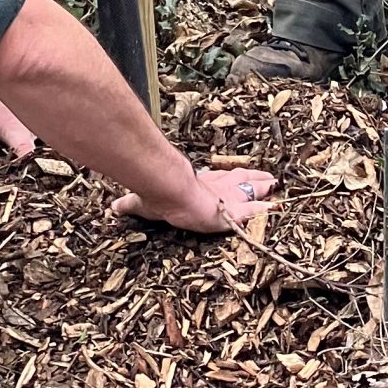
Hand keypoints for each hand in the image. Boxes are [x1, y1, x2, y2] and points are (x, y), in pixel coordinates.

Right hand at [112, 164, 275, 234]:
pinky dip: (264, 211)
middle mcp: (213, 187)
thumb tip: (111, 207)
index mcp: (196, 184)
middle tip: (269, 179)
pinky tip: (276, 209)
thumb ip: (130, 204)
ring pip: (250, 191)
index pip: (217, 180)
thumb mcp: (140, 201)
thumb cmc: (156, 192)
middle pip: (238, 182)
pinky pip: (253, 211)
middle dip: (253, 180)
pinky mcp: (232, 210)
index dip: (229, 179)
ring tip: (275, 186)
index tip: (238, 176)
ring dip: (262, 188)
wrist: (167, 189)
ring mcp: (224, 197)